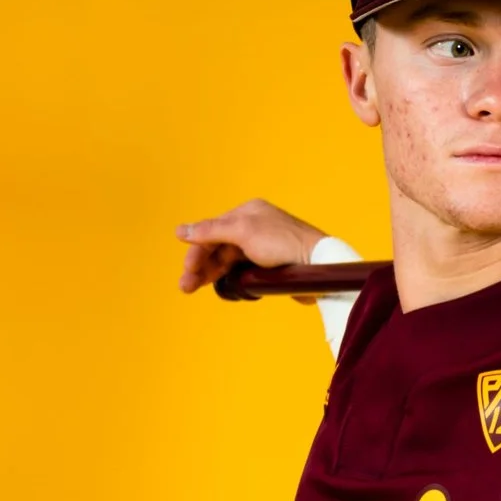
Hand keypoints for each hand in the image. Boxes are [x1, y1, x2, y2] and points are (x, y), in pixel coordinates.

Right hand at [175, 198, 328, 292]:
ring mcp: (263, 246)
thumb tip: (180, 231)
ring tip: (194, 289)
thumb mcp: (242, 232)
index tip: (186, 271)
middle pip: (218, 246)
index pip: (212, 230)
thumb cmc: (285, 244)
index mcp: (248, 212)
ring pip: (228, 261)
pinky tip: (221, 286)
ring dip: (211, 274)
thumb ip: (210, 230)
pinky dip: (229, 277)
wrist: (320, 265)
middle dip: (200, 266)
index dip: (196, 250)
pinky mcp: (271, 265)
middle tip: (186, 286)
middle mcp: (254, 226)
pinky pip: (242, 270)